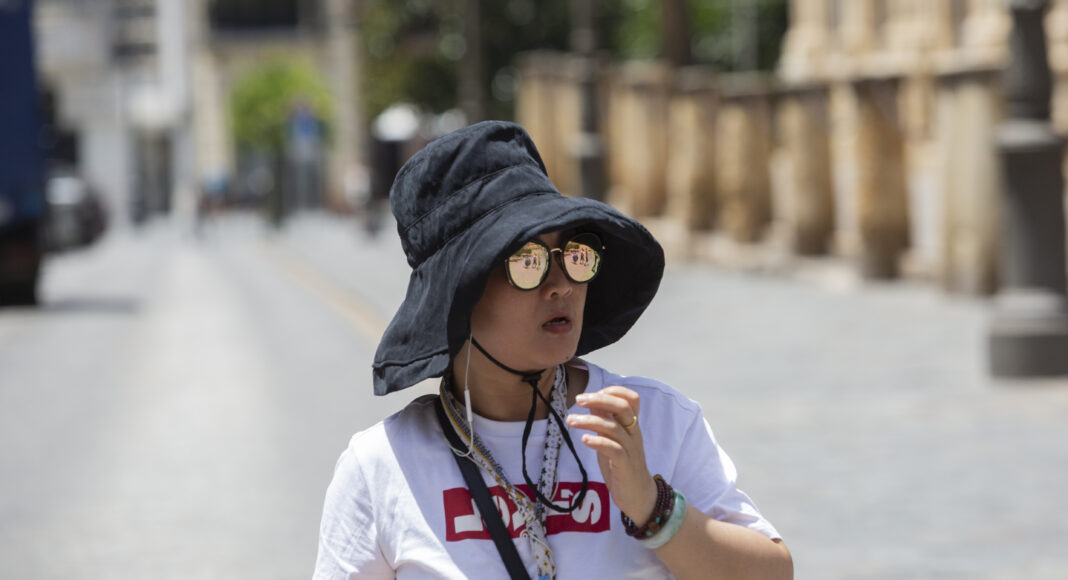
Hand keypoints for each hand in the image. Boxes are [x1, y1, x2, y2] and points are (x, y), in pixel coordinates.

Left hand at [566, 386, 657, 525]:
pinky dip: (598, 442)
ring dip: (590, 421)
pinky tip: (584, 439)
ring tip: (571, 421)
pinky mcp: (624, 465)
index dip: (613, 391)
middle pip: (623, 407)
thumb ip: (605, 422)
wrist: (638, 496)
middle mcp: (633, 434)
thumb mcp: (612, 440)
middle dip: (600, 399)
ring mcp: (630, 449)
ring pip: (613, 428)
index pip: (631, 399)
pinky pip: (613, 449)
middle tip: (579, 400)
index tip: (592, 394)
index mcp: (631, 426)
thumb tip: (592, 402)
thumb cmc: (622, 466)